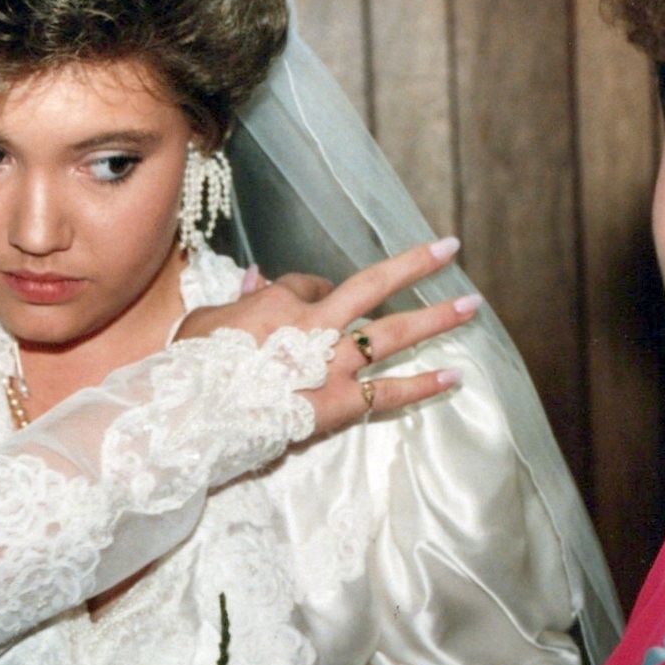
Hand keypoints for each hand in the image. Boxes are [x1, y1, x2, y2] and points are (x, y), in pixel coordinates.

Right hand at [175, 238, 478, 435]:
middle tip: (451, 248)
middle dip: (415, 265)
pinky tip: (455, 378)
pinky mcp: (343, 401)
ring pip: (396, 332)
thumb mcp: (206, 320)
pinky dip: (424, 385)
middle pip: (374, 284)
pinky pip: (392, 392)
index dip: (320, 292)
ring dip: (437, 318)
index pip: (313, 286)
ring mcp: (334, 362)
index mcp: (281, 300)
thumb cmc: (191, 368)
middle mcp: (318, 323)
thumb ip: (237, 300)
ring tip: (472, 307)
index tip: (322, 301)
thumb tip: (255, 278)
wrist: (196, 416)